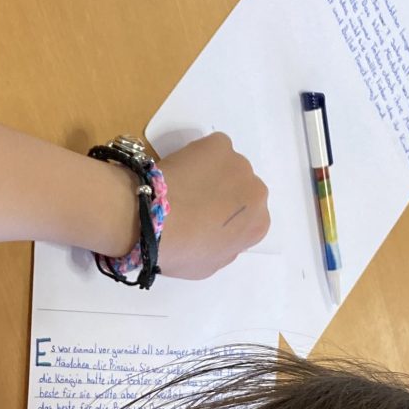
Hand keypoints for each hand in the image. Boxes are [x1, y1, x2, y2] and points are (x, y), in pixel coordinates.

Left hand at [155, 134, 269, 279]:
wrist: (150, 220)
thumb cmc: (180, 251)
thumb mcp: (210, 266)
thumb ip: (225, 247)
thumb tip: (221, 233)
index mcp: (258, 225)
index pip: (250, 221)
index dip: (228, 221)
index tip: (208, 222)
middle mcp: (257, 192)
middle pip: (243, 191)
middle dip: (224, 196)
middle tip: (195, 204)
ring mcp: (239, 164)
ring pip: (228, 168)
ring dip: (212, 175)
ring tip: (184, 186)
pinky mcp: (219, 143)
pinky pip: (212, 149)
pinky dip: (200, 156)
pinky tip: (181, 170)